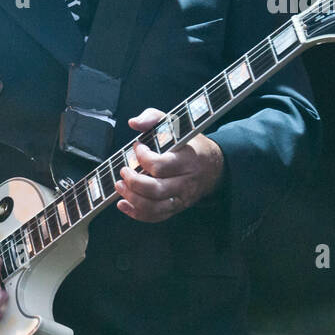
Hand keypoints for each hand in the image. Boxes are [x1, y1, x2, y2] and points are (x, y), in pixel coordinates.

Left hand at [115, 108, 224, 222]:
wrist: (214, 166)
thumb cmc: (189, 144)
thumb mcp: (175, 124)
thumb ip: (153, 118)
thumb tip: (134, 123)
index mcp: (187, 160)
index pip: (160, 165)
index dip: (143, 157)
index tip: (137, 146)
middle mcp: (185, 182)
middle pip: (156, 189)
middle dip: (133, 181)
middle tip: (124, 170)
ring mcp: (181, 197)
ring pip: (154, 207)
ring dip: (132, 198)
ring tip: (120, 186)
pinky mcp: (177, 207)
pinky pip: (156, 216)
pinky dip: (137, 214)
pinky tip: (123, 204)